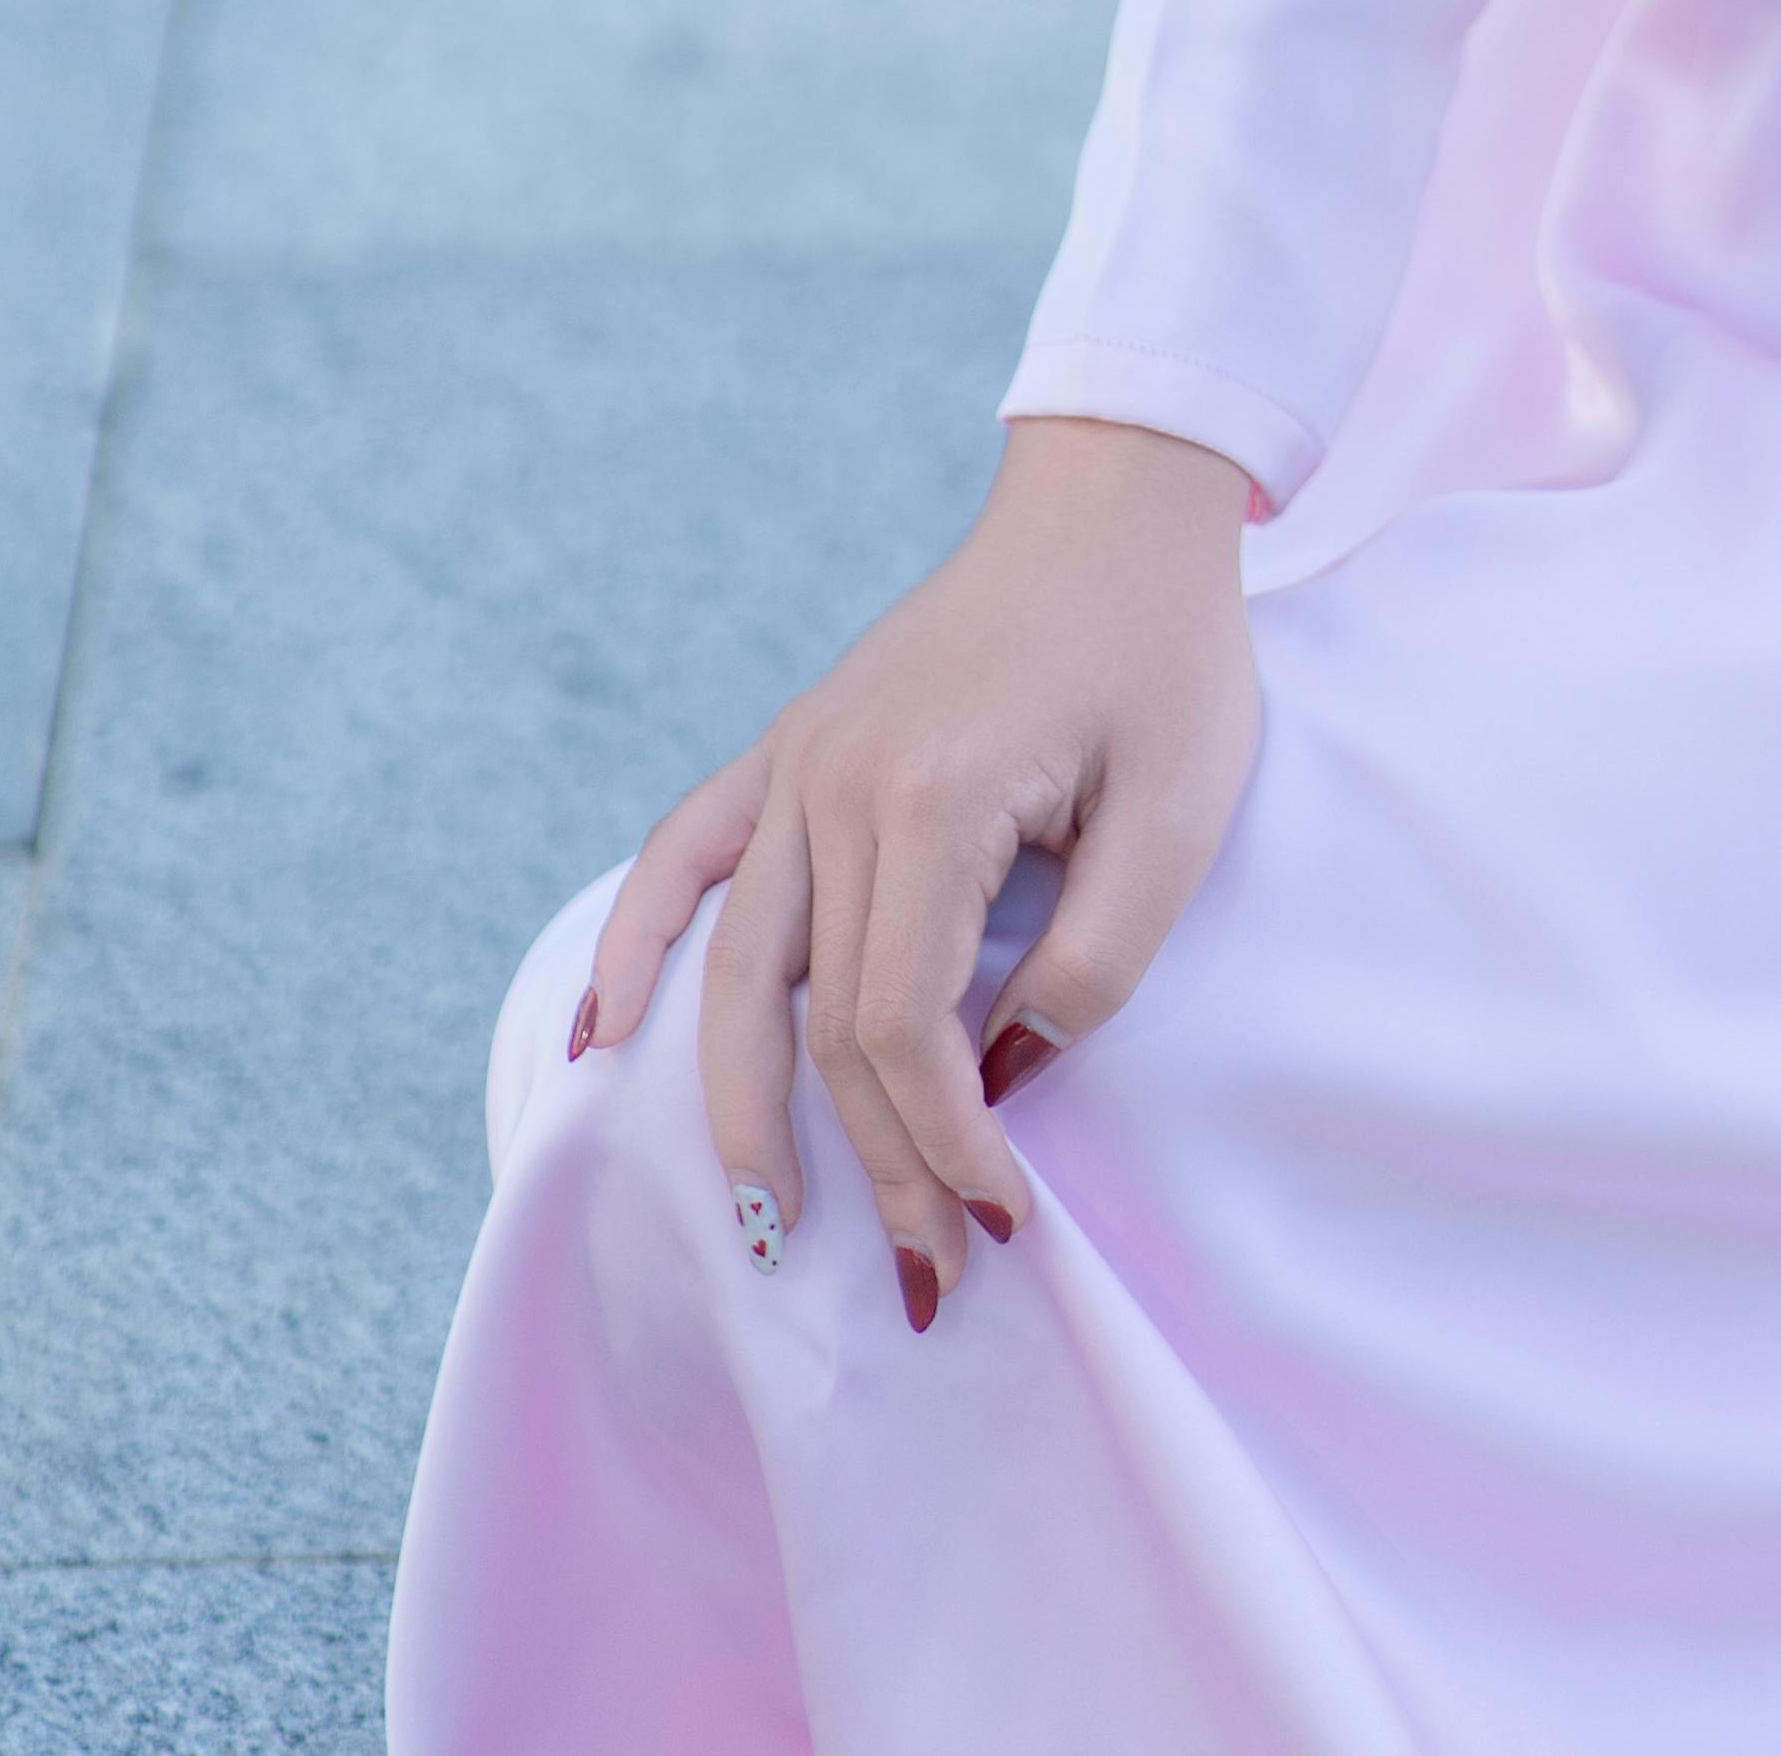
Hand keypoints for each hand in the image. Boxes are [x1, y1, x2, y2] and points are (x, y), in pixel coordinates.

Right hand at [576, 415, 1259, 1320]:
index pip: (902, 1025)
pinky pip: (686, 853)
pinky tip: (599, 1034)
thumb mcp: (1180, 815)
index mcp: (931, 795)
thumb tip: (998, 1076)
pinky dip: (634, 943)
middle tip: (925, 1276)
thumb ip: (1094, 966)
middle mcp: (836, 779)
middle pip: (822, 1021)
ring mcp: (801, 756)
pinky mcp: (795, 740)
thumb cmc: (1167, 652)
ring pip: (739, 969)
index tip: (1004, 1221)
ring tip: (768, 1223)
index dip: (946, 1141)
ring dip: (743, 1107)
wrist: (1118, 504)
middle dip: (874, 1163)